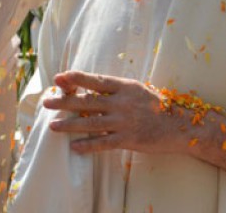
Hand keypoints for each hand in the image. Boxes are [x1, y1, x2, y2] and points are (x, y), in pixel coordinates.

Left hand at [43, 70, 176, 154]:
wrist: (179, 126)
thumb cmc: (157, 106)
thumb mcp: (138, 90)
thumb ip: (117, 89)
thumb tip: (92, 87)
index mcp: (125, 87)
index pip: (96, 81)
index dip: (77, 79)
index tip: (59, 78)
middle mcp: (122, 103)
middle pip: (88, 102)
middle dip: (65, 102)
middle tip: (47, 102)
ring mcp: (124, 122)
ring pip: (90, 123)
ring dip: (69, 125)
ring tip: (53, 126)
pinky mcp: (127, 139)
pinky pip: (103, 143)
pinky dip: (88, 145)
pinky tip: (74, 147)